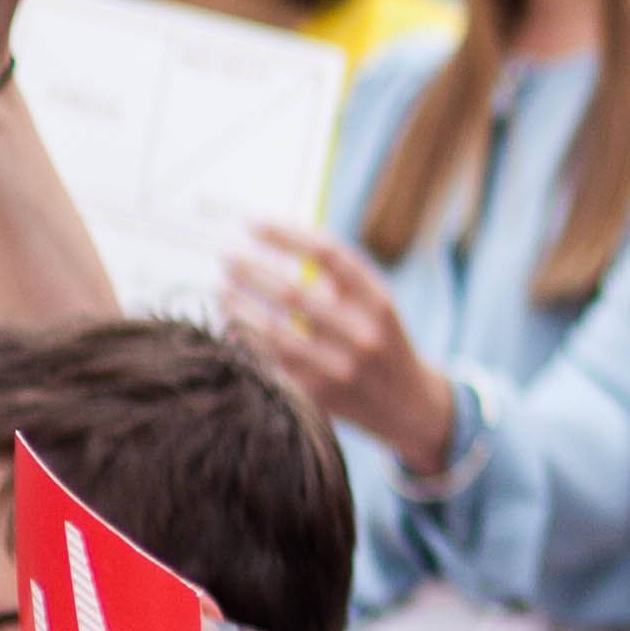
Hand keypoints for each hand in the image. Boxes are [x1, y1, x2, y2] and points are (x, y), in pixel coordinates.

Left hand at [221, 221, 458, 481]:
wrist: (408, 406)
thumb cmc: (380, 341)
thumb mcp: (374, 305)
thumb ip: (336, 279)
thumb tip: (275, 242)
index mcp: (378, 300)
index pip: (328, 255)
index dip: (286, 236)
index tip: (253, 224)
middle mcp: (362, 333)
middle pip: (293, 292)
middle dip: (252, 271)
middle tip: (226, 257)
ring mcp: (340, 367)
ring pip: (274, 331)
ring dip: (240, 307)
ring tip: (221, 290)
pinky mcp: (319, 395)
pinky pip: (270, 361)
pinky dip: (245, 341)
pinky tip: (231, 326)